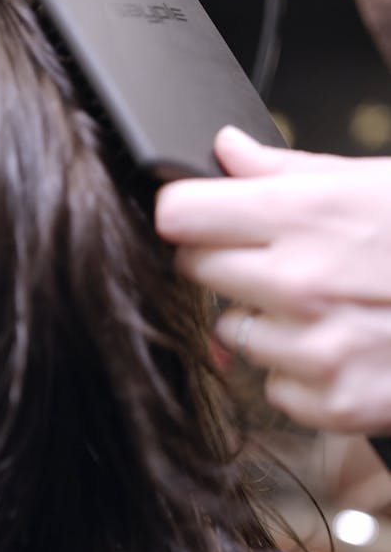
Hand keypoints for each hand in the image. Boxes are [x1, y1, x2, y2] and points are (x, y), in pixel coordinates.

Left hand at [155, 126, 390, 434]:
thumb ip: (287, 169)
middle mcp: (300, 283)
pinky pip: (272, 383)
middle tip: (271, 260)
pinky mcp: (330, 402)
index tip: (196, 218)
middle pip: (193, 270)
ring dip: (263, 320)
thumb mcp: (373, 182)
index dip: (185, 213)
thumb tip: (226, 149)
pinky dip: (299, 370)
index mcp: (306, 214)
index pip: (179, 214)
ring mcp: (314, 348)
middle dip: (222, 262)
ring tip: (324, 305)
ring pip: (231, 332)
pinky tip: (345, 346)